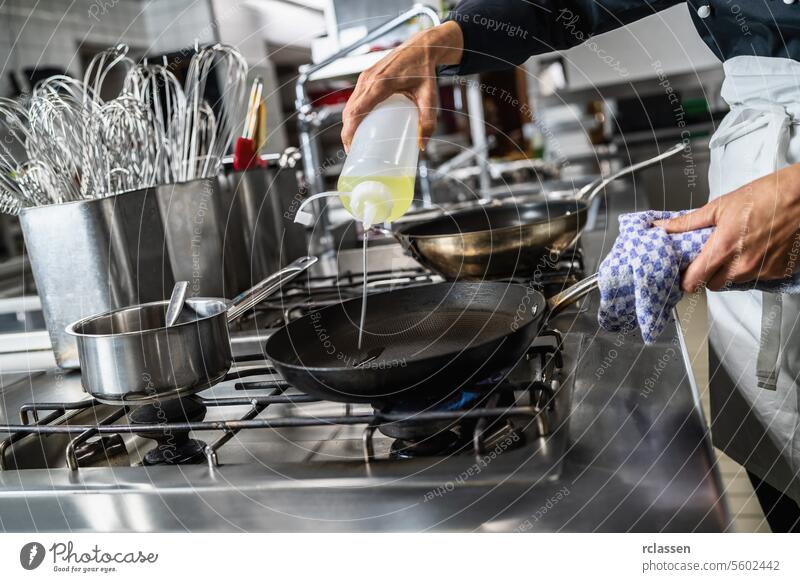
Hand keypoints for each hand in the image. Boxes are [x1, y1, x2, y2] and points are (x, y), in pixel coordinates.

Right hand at [340, 21, 463, 151]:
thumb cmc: (424, 70)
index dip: (349, 130)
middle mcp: (369, 79)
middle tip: (353, 150)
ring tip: (355, 140)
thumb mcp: (429, 97)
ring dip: (348, 122)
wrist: (421, 47)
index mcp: (381, 84)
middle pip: (349, 110)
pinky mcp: (366, 76)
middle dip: (347, 131)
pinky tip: (359, 123)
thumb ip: (428, 121)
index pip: (357, 111)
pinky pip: (355, 97)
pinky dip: (353, 112)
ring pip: (350, 104)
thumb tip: (422, 145)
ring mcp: (365, 76)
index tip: (350, 146)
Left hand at [655, 164, 799, 291]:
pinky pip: (755, 279)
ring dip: (729, 272)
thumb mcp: (721, 205)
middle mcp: (742, 265)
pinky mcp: (778, 273)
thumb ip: (689, 222)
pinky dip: (751, 269)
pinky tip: (755, 250)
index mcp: (724, 248)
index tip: (684, 271)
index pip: (693, 281)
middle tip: (711, 256)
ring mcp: (761, 271)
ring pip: (733, 283)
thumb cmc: (767, 196)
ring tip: (736, 248)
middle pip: (711, 284)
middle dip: (707, 273)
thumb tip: (664, 227)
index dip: (685, 278)